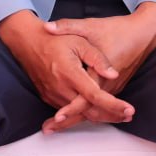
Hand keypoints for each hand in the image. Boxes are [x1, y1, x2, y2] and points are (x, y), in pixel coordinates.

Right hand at [0, 10, 132, 132]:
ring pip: (79, 114)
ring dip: (99, 116)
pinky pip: (68, 110)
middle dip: (110, 116)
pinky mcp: (48, 96)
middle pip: (89, 111)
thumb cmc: (54, 39)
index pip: (95, 95)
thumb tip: (113, 74)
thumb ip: (97, 58)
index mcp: (69, 72)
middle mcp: (59, 87)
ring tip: (118, 115)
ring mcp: (52, 94)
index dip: (113, 105)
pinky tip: (97, 111)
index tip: (129, 110)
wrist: (26, 41)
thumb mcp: (79, 40)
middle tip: (129, 116)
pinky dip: (84, 113)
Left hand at [41, 3, 155, 130]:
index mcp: (100, 72)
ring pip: (94, 110)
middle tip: (47, 130)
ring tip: (54, 128)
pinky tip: (71, 117)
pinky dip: (85, 113)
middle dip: (68, 121)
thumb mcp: (90, 26)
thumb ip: (67, 26)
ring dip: (75, 119)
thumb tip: (46, 27)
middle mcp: (108, 84)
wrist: (143, 34)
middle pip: (88, 110)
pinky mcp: (114, 87)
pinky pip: (99, 105)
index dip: (71, 108)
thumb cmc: (116, 29)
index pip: (85, 97)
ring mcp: (113, 87)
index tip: (57, 118)